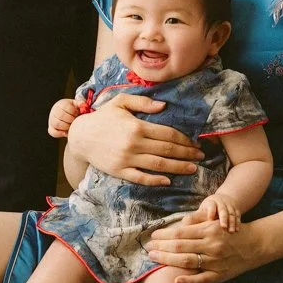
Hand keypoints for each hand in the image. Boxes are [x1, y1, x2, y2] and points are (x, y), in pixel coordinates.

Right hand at [48, 99, 79, 138]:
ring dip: (67, 126)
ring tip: (72, 126)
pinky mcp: (51, 129)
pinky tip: (67, 131)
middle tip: (75, 121)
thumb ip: (80, 104)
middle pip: (61, 115)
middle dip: (71, 119)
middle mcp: (54, 112)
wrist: (63, 114)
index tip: (77, 114)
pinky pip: (54, 133)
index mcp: (60, 104)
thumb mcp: (76, 105)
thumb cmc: (72, 110)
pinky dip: (61, 133)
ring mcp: (51, 121)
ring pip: (57, 124)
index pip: (66, 107)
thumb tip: (83, 105)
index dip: (74, 112)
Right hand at [66, 94, 202, 186]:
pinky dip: (155, 180)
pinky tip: (168, 181)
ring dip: (178, 167)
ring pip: (158, 165)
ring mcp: (126, 159)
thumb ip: (143, 102)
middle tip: (201, 156)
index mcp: (137, 125)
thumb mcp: (120, 101)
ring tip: (192, 169)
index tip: (195, 143)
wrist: (81, 136)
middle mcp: (134, 143)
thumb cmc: (103, 117)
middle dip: (187, 153)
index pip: (168, 134)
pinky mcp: (119, 171)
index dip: (184, 139)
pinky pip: (141, 178)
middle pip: (167, 150)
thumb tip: (164, 106)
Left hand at [147, 215, 258, 282]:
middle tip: (148, 248)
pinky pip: (202, 280)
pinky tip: (175, 281)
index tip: (153, 236)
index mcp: (209, 229)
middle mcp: (211, 244)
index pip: (181, 232)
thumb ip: (197, 223)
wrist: (256, 244)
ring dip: (167, 260)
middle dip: (161, 247)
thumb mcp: (215, 223)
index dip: (164, 234)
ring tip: (154, 258)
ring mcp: (215, 260)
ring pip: (187, 261)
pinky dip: (188, 281)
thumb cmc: (232, 231)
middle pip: (180, 246)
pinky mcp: (220, 274)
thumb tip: (177, 224)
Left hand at [189, 195, 239, 231]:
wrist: (224, 201)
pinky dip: (238, 223)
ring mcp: (230, 206)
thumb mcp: (202, 211)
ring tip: (231, 231)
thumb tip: (184, 223)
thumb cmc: (209, 210)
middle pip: (223, 209)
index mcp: (211, 202)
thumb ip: (195, 218)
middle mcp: (221, 203)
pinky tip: (237, 230)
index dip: (211, 211)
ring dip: (232, 221)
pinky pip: (238, 216)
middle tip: (223, 227)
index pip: (211, 205)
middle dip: (224, 217)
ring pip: (232, 213)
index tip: (210, 218)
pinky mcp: (237, 210)